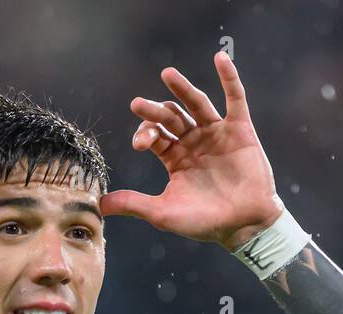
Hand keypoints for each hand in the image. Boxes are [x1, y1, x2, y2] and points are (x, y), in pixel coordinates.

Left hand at [100, 51, 283, 250]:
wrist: (243, 226)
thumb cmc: (204, 222)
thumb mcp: (163, 213)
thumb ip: (133, 204)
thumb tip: (99, 205)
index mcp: (175, 158)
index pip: (155, 135)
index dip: (145, 133)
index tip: (141, 143)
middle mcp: (193, 142)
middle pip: (171, 117)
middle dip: (154, 111)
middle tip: (138, 104)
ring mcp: (216, 134)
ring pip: (197, 104)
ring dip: (182, 89)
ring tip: (167, 75)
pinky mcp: (240, 130)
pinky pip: (235, 99)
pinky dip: (229, 78)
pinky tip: (220, 59)